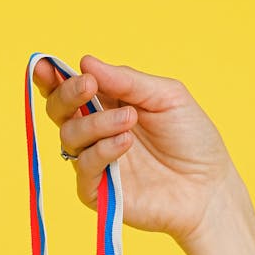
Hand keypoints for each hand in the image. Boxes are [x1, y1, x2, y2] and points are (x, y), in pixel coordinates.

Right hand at [33, 56, 235, 245]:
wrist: (208, 187)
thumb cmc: (191, 140)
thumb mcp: (166, 97)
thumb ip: (127, 80)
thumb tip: (86, 62)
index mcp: (108, 104)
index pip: (70, 90)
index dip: (51, 77)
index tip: (45, 66)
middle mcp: (96, 133)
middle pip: (58, 111)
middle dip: (66, 94)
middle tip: (88, 86)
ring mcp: (95, 163)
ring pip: (69, 137)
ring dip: (95, 123)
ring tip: (130, 119)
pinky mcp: (98, 192)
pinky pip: (84, 168)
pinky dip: (102, 150)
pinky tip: (125, 141)